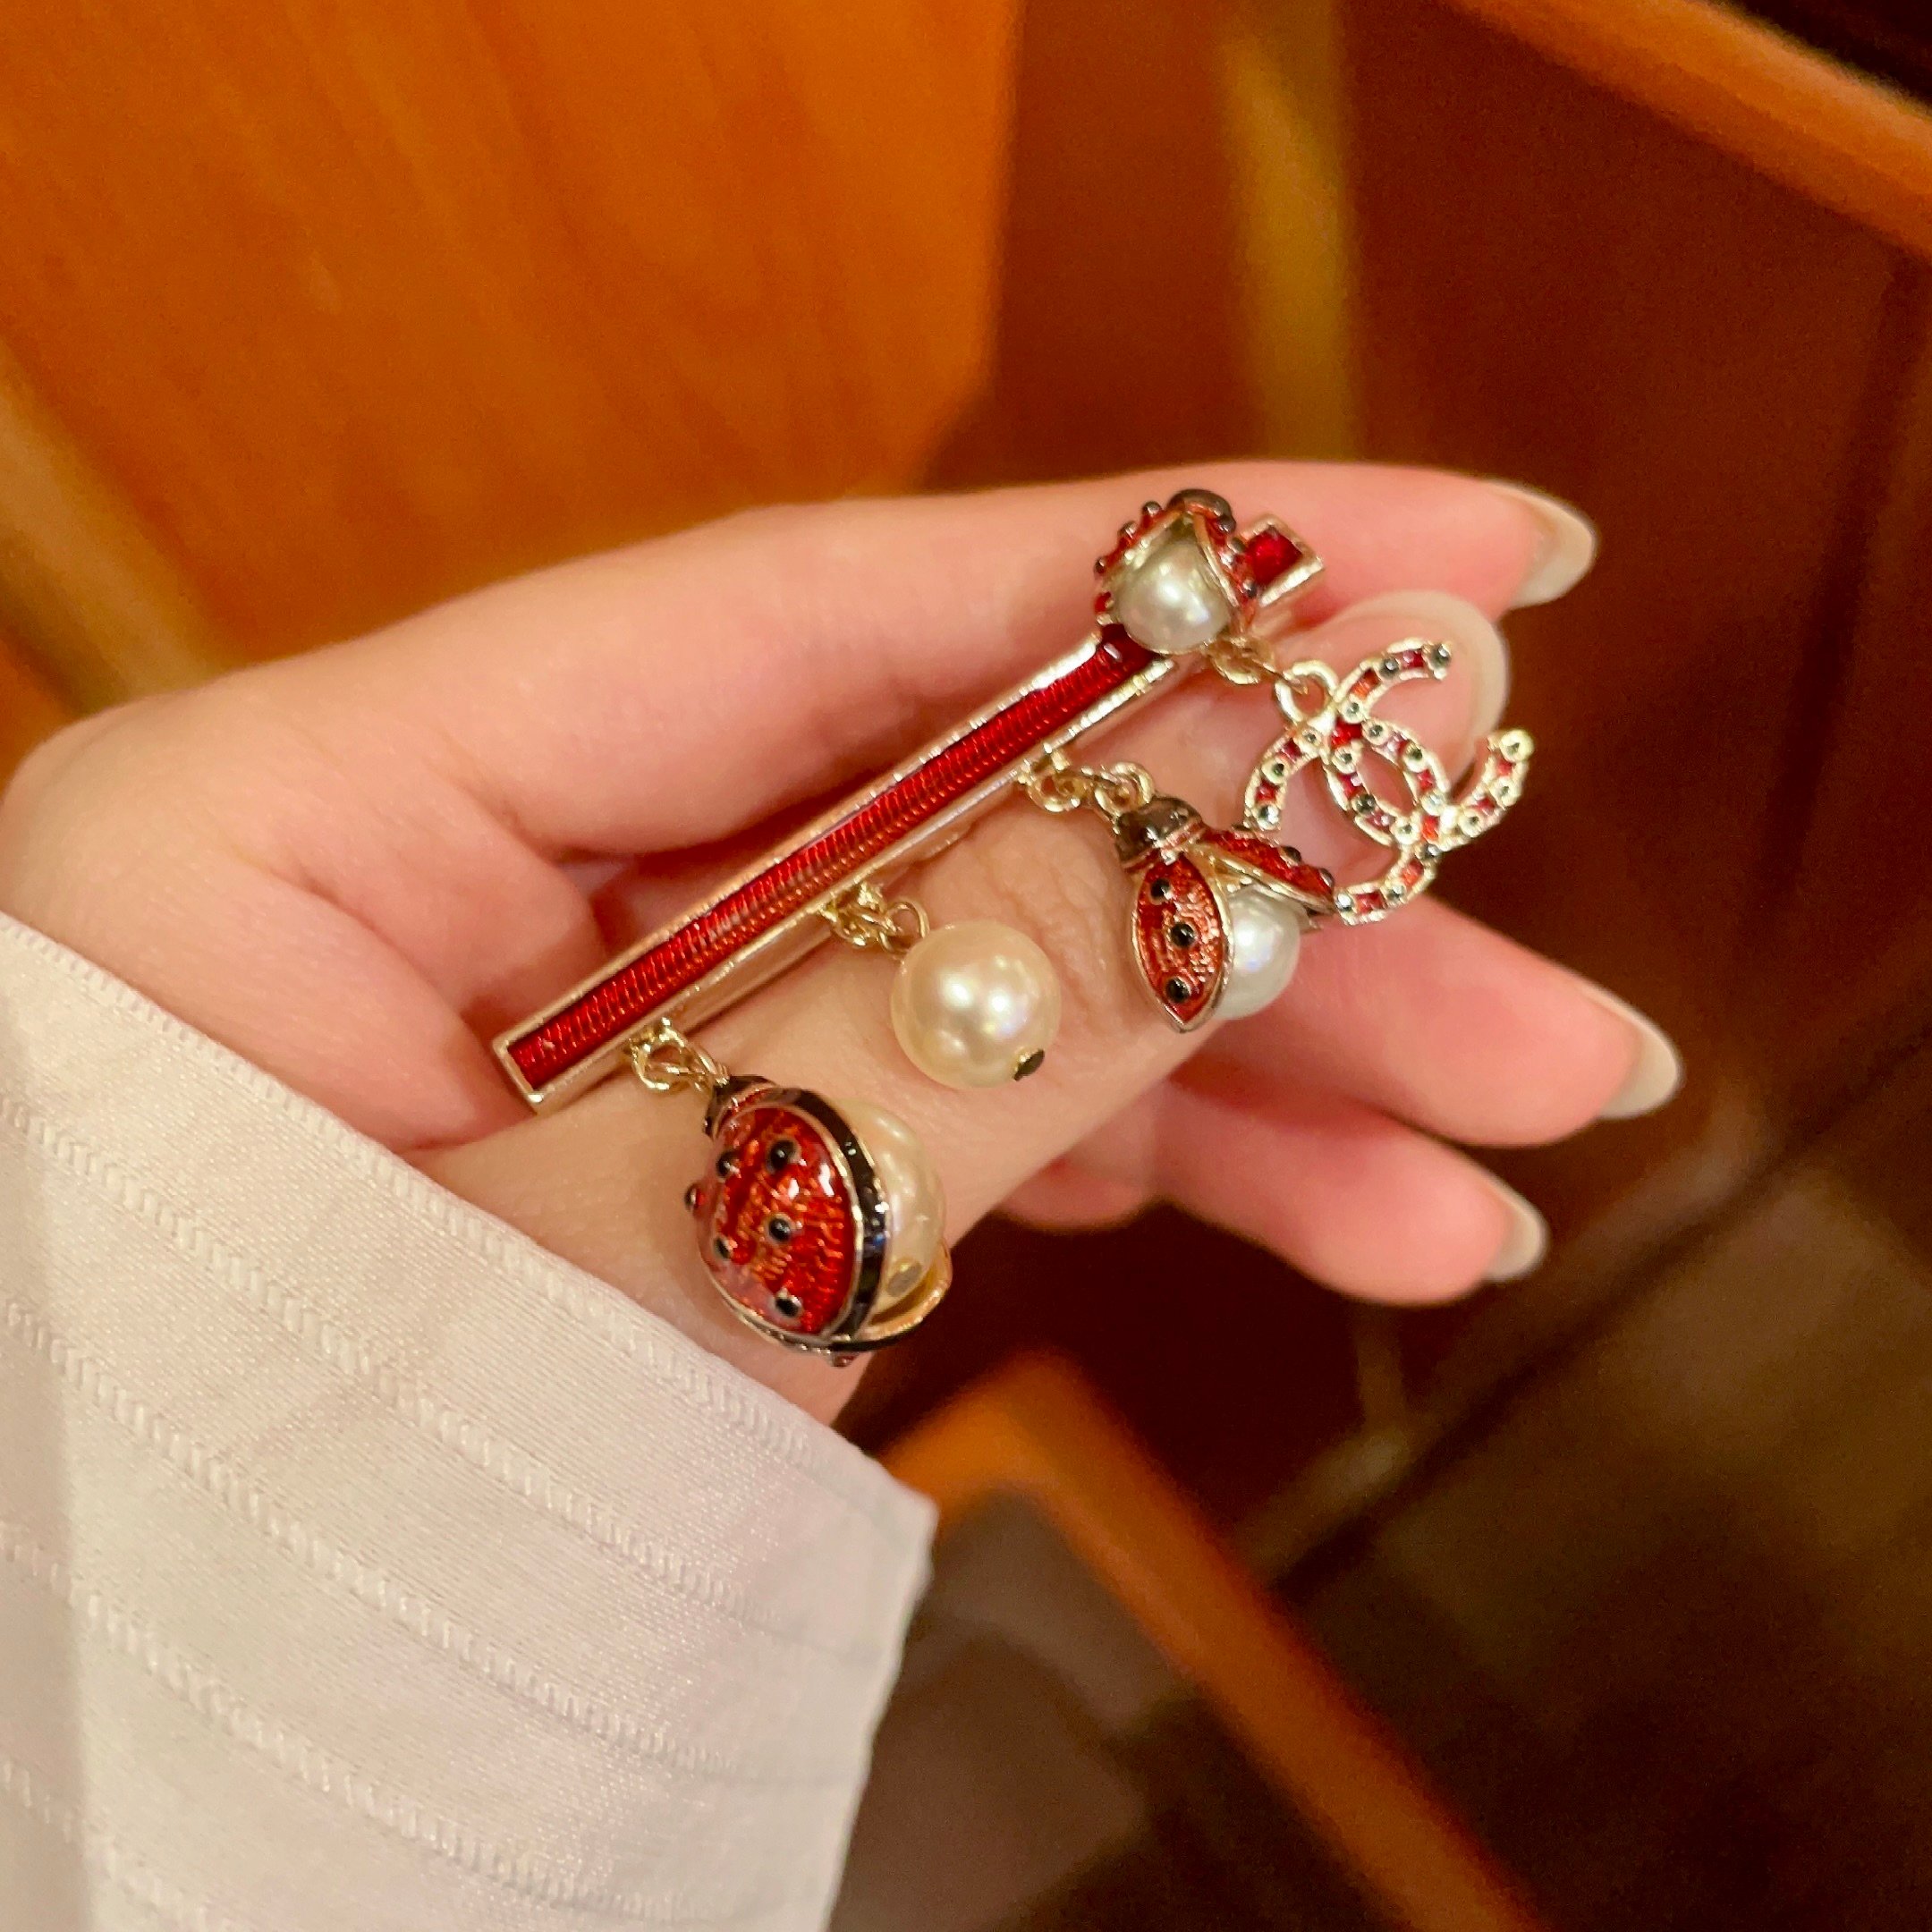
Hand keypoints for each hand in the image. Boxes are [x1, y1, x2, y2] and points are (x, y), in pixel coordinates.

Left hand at [0, 465, 1674, 1420]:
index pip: (797, 614)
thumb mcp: (645, 1276)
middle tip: (1519, 909)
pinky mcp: (666, 1143)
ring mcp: (563, 1020)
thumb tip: (1287, 784)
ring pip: (962, 962)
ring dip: (1249, 1051)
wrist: (190, 1854)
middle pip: (925, 799)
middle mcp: (435, 880)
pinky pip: (923, 1102)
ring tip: (1513, 1117)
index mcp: (298, 823)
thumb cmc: (301, 1574)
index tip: (1448, 560)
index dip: (1152, 576)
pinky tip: (1362, 1212)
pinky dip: (1133, 1160)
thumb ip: (956, 1020)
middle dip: (1247, 884)